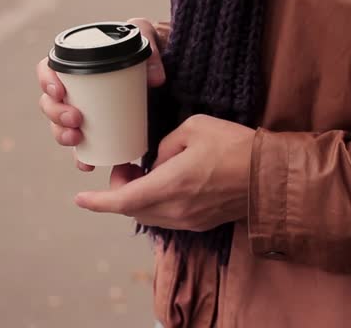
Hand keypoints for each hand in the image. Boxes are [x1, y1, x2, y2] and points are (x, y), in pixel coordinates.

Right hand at [36, 18, 169, 170]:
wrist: (165, 70)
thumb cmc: (147, 49)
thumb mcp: (148, 37)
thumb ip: (150, 47)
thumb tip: (155, 79)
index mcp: (77, 63)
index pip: (48, 69)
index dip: (46, 81)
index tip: (59, 91)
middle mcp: (74, 90)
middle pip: (50, 102)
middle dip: (56, 114)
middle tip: (76, 119)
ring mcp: (83, 111)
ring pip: (59, 126)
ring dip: (62, 135)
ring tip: (76, 139)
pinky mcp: (96, 130)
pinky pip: (81, 147)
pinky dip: (81, 157)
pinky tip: (87, 163)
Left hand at [74, 115, 254, 231]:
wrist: (270, 175)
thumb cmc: (235, 146)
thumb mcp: (194, 128)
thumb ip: (165, 145)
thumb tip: (156, 159)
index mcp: (171, 184)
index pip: (123, 200)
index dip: (98, 201)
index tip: (80, 199)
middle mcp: (177, 209)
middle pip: (133, 210)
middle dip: (119, 193)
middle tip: (125, 165)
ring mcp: (190, 220)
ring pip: (149, 215)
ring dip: (138, 198)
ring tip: (144, 172)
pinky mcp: (202, 222)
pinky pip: (167, 217)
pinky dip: (156, 203)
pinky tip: (165, 183)